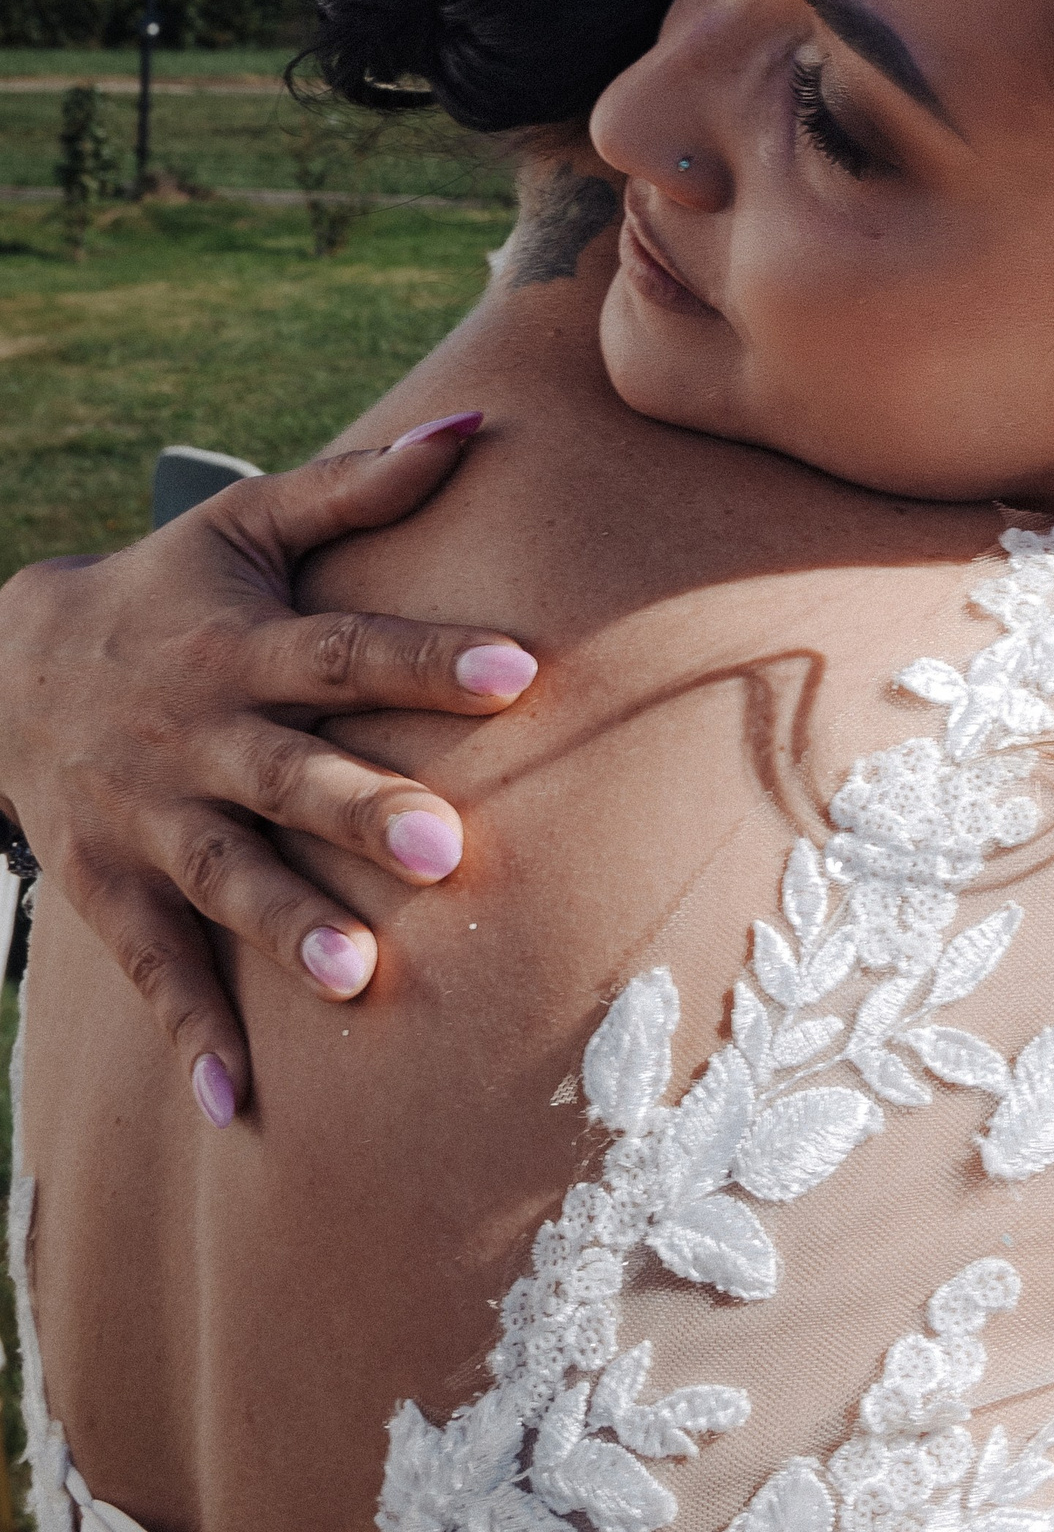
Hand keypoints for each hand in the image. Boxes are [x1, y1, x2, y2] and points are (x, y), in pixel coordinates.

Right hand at [0, 414, 536, 1122]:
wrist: (2, 670)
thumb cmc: (167, 589)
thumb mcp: (245, 524)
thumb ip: (360, 486)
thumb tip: (474, 427)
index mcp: (241, 648)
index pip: (344, 649)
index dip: (429, 659)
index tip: (522, 671)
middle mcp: (197, 737)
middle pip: (289, 776)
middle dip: (362, 812)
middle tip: (447, 848)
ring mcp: (148, 819)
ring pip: (222, 878)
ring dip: (286, 928)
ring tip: (356, 977)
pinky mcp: (110, 888)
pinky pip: (153, 968)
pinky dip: (191, 1036)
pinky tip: (236, 1105)